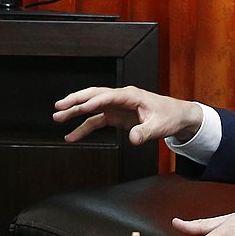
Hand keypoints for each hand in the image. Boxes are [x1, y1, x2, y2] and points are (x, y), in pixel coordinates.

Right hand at [53, 86, 201, 144]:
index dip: (95, 101)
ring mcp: (116, 107)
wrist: (176, 116)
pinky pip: (95, 121)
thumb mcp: (160, 126)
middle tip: (59, 106)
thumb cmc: (169, 116)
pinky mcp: (115, 116)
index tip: (83, 107)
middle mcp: (121, 98)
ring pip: (91, 107)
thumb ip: (145, 132)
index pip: (109, 96)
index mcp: (131, 95)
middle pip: (93, 95)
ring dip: (74, 112)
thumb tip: (133, 139)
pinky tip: (72, 135)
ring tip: (58, 117)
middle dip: (76, 100)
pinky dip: (83, 127)